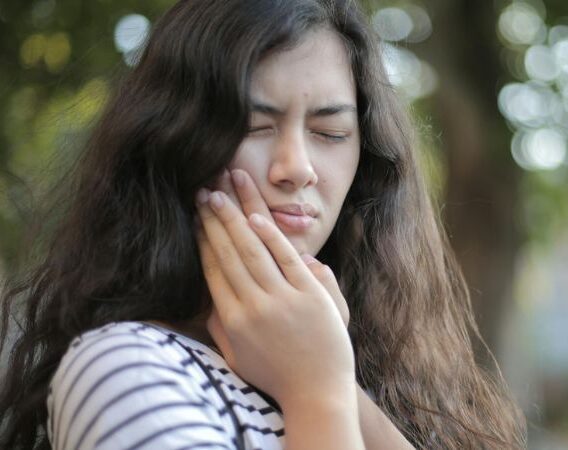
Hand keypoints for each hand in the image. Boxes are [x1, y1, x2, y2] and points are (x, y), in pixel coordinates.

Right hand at [194, 181, 353, 406]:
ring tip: (221, 194)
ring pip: (252, 251)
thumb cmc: (275, 376)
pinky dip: (271, 236)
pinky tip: (255, 217)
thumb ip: (219, 329)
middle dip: (213, 221)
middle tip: (202, 194)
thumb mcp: (237, 358)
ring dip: (234, 219)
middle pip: (228, 254)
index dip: (202, 241)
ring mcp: (281, 300)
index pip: (213, 270)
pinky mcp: (309, 295)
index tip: (194, 218)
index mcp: (232, 321)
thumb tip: (206, 299)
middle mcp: (252, 307)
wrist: (316, 392)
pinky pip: (286, 258)